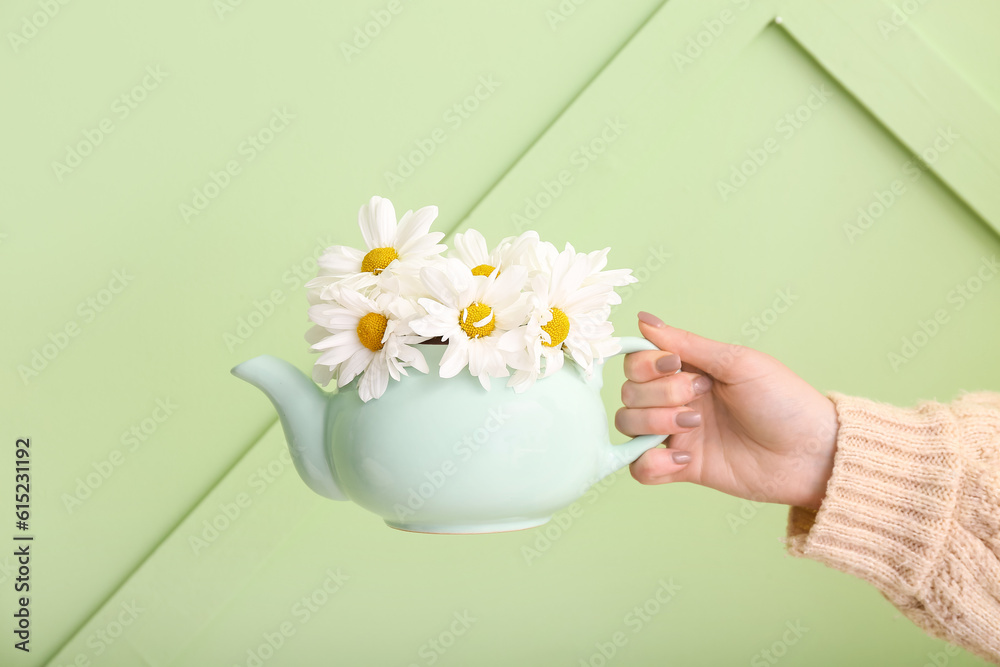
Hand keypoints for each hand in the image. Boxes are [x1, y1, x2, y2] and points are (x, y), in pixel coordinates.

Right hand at [615, 312, 839, 508]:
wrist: (810, 453)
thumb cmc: (784, 401)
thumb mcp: (737, 362)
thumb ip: (686, 343)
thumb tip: (644, 319)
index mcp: (689, 370)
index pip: (637, 362)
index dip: (646, 365)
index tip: (676, 367)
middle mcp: (676, 399)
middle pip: (629, 392)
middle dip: (658, 394)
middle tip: (701, 397)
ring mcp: (676, 434)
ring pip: (628, 425)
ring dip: (654, 424)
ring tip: (693, 427)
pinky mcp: (681, 467)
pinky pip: (640, 467)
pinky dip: (651, 463)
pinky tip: (683, 459)